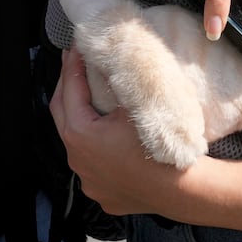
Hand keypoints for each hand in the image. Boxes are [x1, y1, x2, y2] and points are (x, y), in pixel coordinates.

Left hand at [49, 50, 184, 214]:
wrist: (180, 190)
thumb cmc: (158, 147)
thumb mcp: (135, 107)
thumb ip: (114, 84)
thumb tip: (104, 63)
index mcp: (80, 134)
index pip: (69, 90)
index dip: (71, 66)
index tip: (74, 47)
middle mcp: (76, 159)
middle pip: (62, 115)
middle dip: (67, 88)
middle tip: (72, 65)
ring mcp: (87, 180)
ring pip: (75, 144)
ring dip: (79, 121)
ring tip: (89, 101)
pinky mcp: (101, 193)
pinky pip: (92, 166)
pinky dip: (94, 149)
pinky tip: (107, 142)